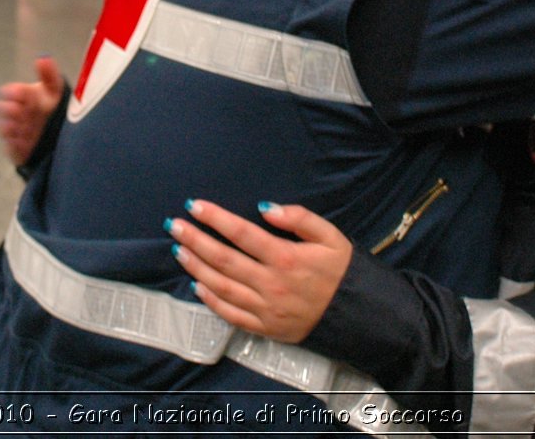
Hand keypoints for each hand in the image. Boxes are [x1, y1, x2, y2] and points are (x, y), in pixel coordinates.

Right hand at [0, 56, 64, 166]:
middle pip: (3, 108)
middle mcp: (15, 112)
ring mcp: (14, 131)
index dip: (15, 92)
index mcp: (23, 96)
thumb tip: (43, 57)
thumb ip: (49, 74)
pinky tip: (27, 141)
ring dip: (13, 127)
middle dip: (12, 110)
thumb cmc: (58, 108)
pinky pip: (10, 146)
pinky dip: (17, 144)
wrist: (63, 138)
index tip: (24, 93)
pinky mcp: (15, 149)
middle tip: (23, 111)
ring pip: (3, 127)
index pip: (10, 91)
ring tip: (26, 127)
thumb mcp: (57, 90)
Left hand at [167, 199, 352, 343]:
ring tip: (178, 250)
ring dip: (196, 267)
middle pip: (223, 259)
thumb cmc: (343, 271)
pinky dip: (211, 301)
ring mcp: (265, 308)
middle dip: (195, 240)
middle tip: (174, 225)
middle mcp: (271, 283)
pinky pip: (231, 315)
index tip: (194, 206)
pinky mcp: (265, 328)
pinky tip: (197, 286)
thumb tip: (265, 208)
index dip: (215, 218)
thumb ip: (299, 218)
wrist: (359, 315)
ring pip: (221, 286)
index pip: (241, 233)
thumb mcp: (330, 236)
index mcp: (286, 257)